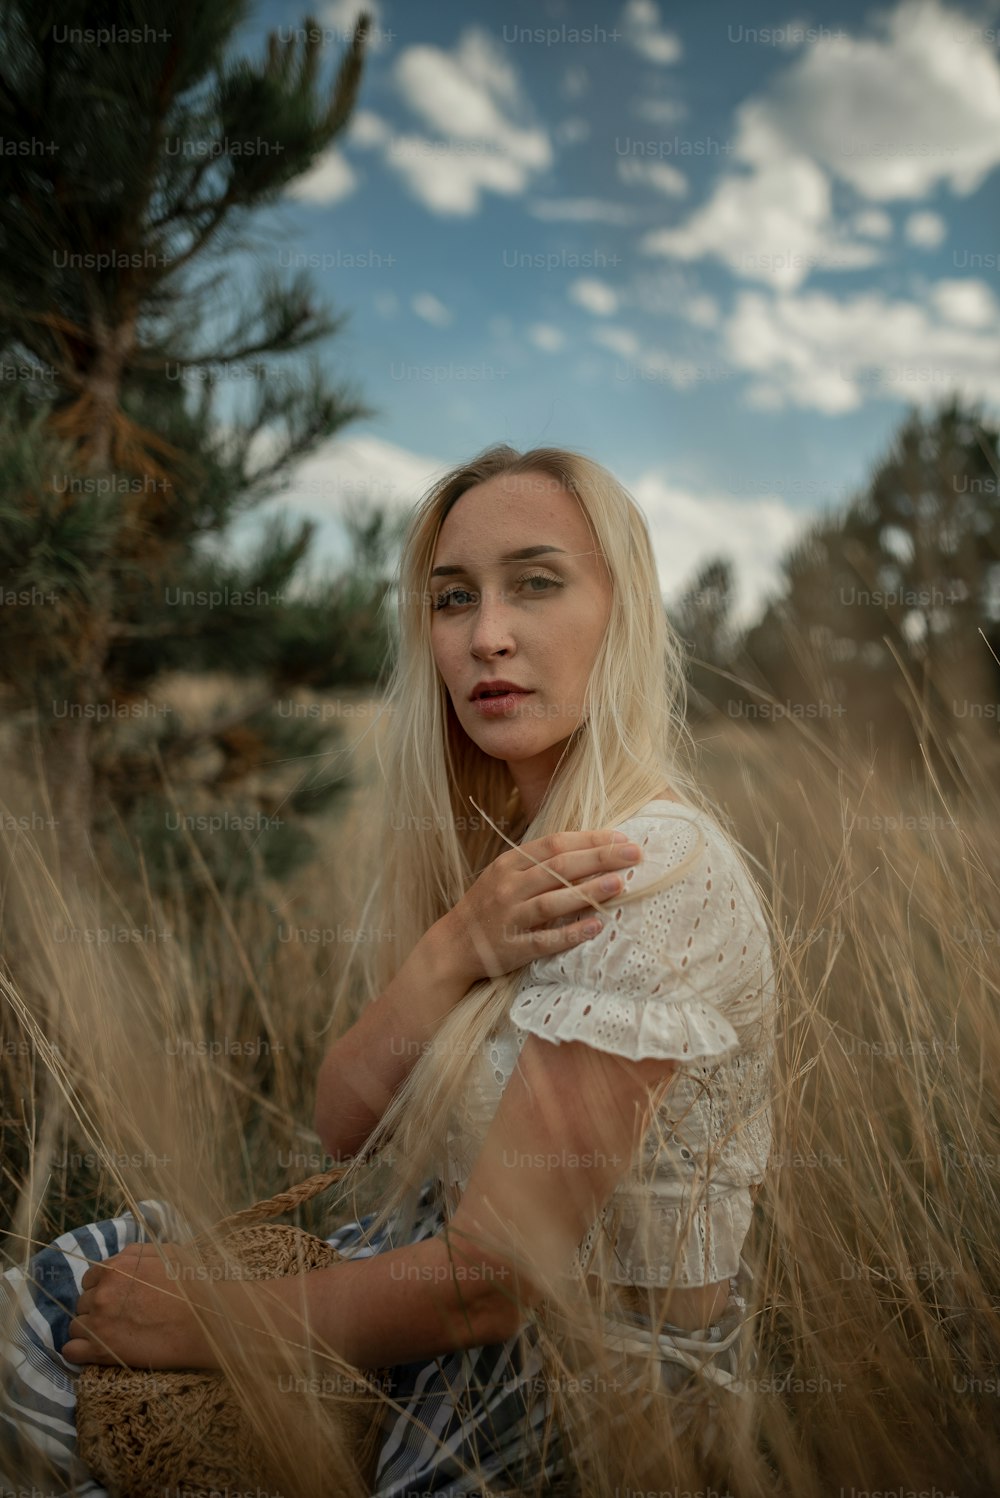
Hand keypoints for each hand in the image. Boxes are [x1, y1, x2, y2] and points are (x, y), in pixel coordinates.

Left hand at [63, 1241, 216, 1370]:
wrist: (204, 1322)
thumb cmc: (191, 1285)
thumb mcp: (167, 1252)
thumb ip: (136, 1252)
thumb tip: (119, 1257)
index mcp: (115, 1268)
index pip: (90, 1278)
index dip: (102, 1288)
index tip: (117, 1298)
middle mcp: (101, 1293)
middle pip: (83, 1302)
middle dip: (96, 1308)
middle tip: (119, 1318)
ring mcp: (99, 1322)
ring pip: (76, 1326)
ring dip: (89, 1330)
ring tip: (112, 1336)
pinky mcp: (100, 1350)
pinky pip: (71, 1351)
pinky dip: (79, 1352)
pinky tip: (94, 1352)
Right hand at [440, 828, 641, 982]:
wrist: (453, 944)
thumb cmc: (489, 904)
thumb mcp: (505, 874)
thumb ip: (539, 863)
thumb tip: (589, 849)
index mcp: (509, 863)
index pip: (554, 844)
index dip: (589, 839)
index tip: (621, 837)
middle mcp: (509, 887)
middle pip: (558, 867)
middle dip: (599, 858)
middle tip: (634, 853)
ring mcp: (510, 917)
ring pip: (552, 901)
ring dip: (587, 892)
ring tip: (619, 884)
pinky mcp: (513, 947)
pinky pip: (545, 940)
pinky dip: (570, 934)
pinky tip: (595, 927)